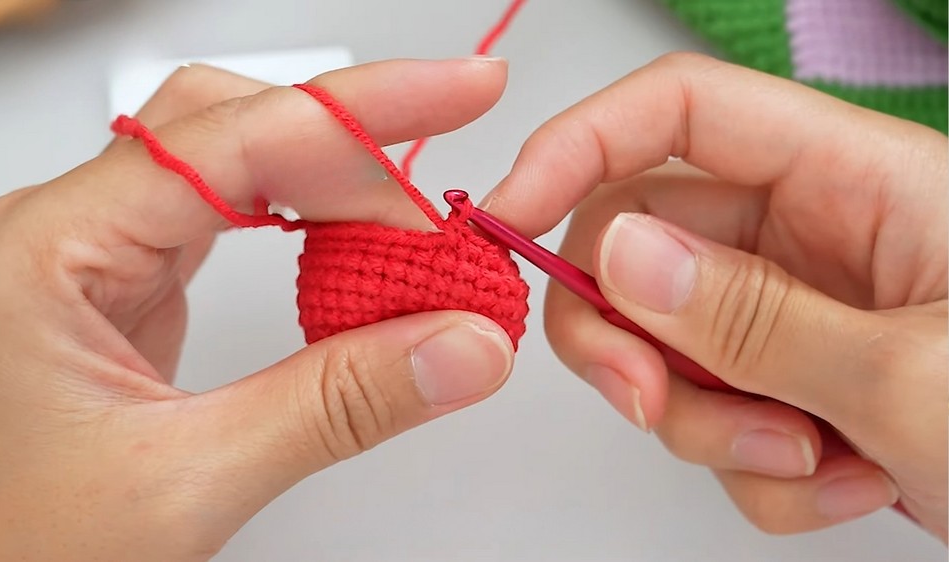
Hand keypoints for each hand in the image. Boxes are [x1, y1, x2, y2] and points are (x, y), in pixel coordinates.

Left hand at [0, 58, 515, 560]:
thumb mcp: (187, 481)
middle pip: (228, 128)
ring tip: (415, 214)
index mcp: (46, 251)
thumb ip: (337, 405)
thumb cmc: (7, 549)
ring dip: (331, 182)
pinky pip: (225, 223)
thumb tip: (462, 345)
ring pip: (229, 169)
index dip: (357, 115)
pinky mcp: (123, 292)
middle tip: (449, 146)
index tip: (456, 96)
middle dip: (351, 138)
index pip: (226, 141)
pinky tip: (350, 242)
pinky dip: (304, 226)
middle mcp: (62, 235)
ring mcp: (93, 261)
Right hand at [484, 53, 947, 538]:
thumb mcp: (912, 376)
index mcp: (855, 179)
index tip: (507, 219)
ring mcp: (797, 316)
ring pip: (669, 349)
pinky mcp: (796, 386)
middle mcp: (812, 236)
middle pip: (640, 243)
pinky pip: (718, 418)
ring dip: (712, 425)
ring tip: (821, 463)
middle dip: (629, 339)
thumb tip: (615, 257)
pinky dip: (760, 470)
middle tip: (647, 405)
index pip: (678, 114)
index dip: (577, 145)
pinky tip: (853, 485)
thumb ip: (753, 317)